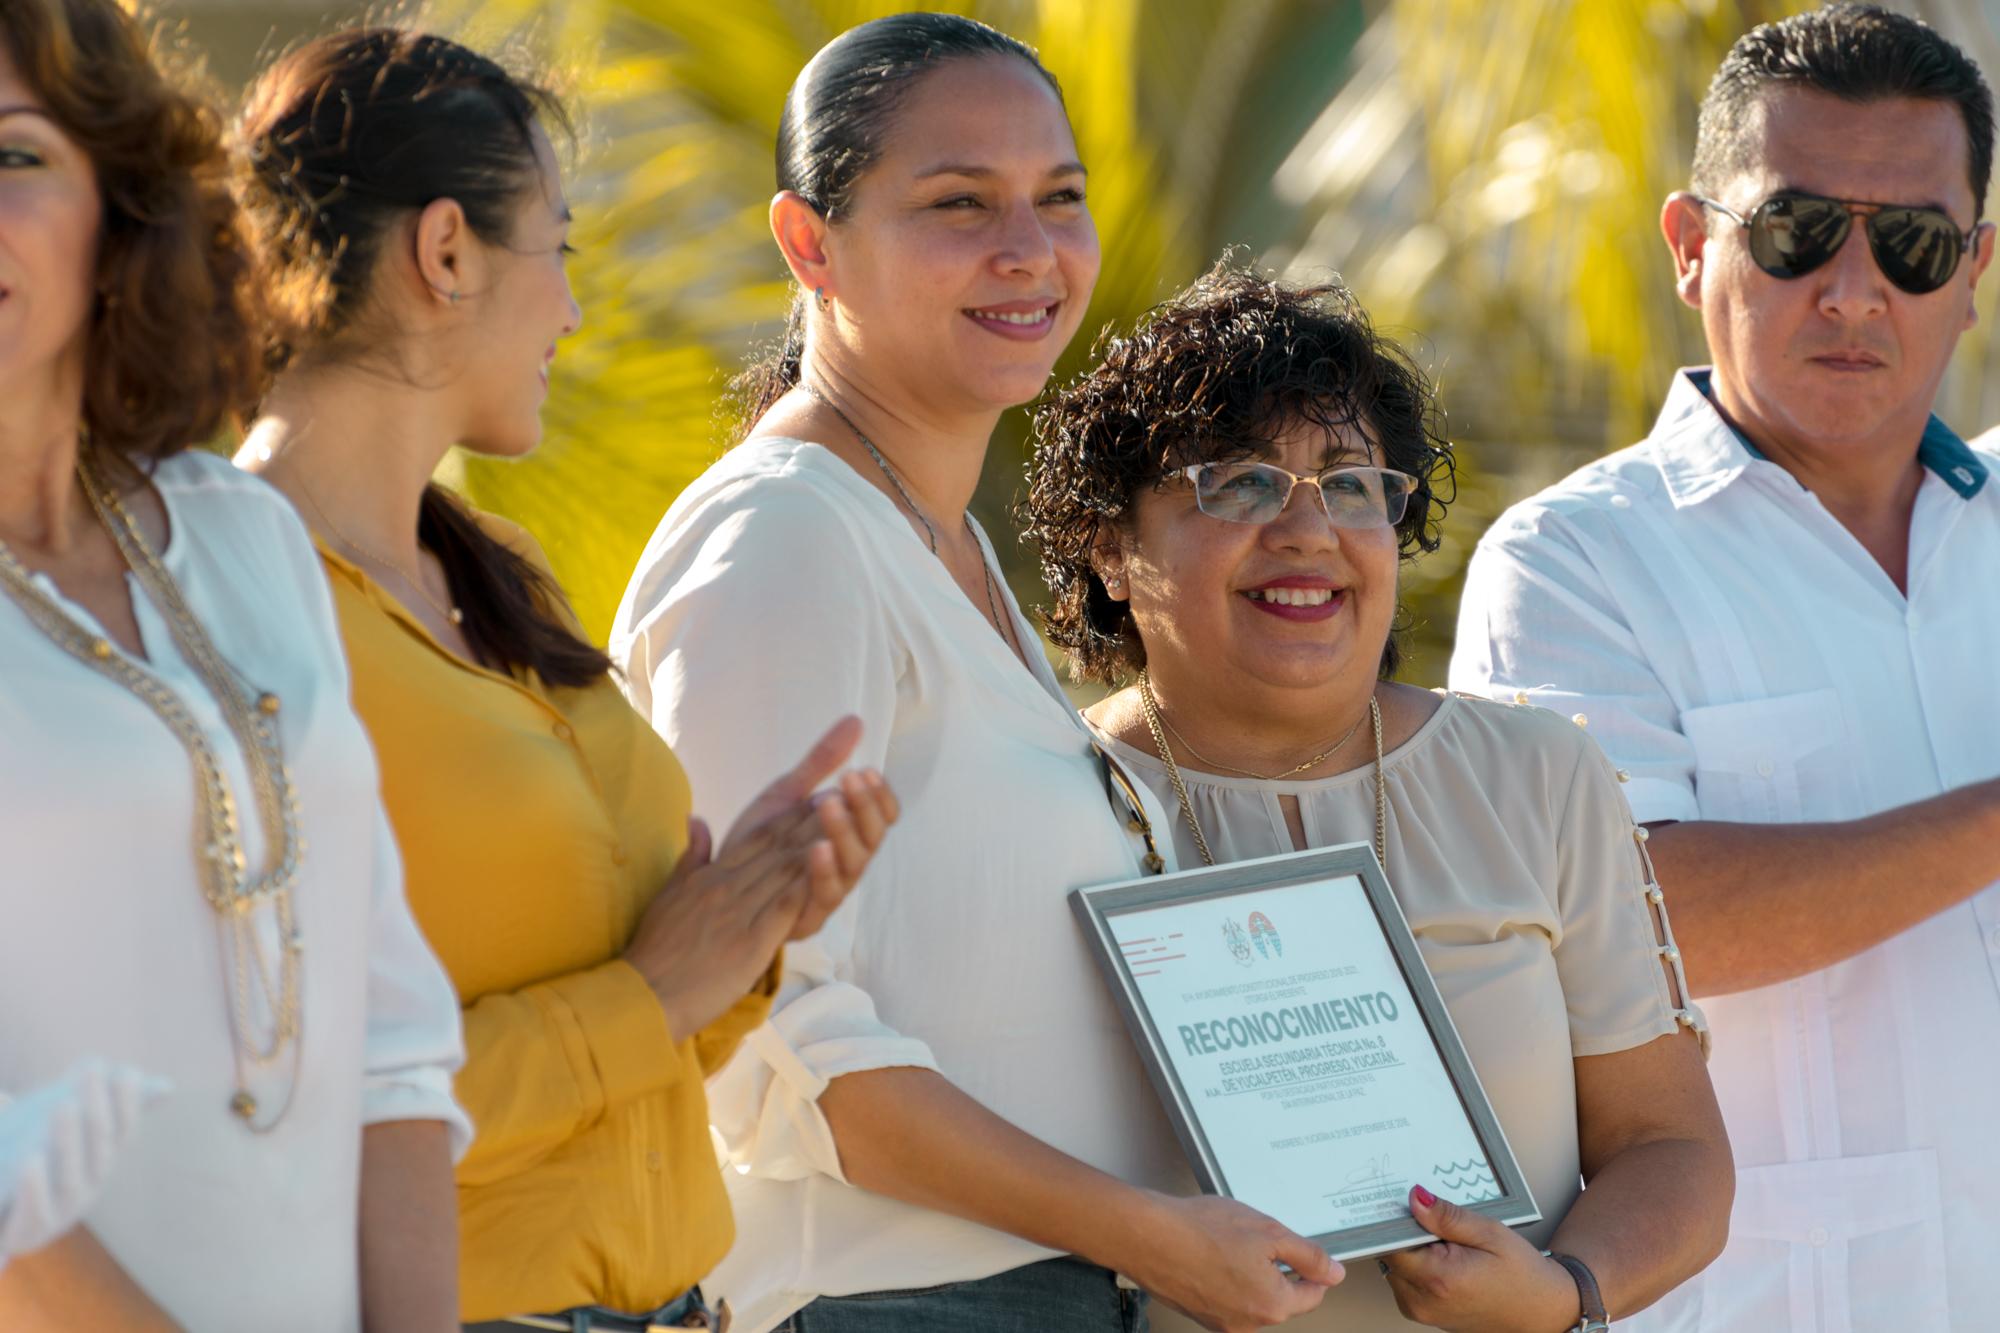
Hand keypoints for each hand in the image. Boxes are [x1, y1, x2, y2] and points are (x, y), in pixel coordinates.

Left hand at [0, 1061, 169, 1262]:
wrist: (6, 1222)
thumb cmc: (44, 1169)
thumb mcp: (73, 1133)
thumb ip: (107, 1105)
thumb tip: (167, 1085)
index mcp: (102, 1161)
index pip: (123, 1129)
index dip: (127, 1103)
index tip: (127, 1073)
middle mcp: (90, 1184)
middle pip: (99, 1146)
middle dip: (96, 1108)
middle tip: (91, 1070)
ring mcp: (63, 1210)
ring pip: (71, 1175)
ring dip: (69, 1140)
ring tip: (63, 1104)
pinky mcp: (30, 1231)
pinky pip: (36, 1210)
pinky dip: (35, 1187)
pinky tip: (30, 1161)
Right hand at [624, 716, 898, 1039]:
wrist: (643, 995)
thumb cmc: (656, 952)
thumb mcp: (669, 897)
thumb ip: (691, 858)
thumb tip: (696, 819)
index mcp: (711, 878)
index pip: (757, 839)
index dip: (789, 817)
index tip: (815, 798)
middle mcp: (726, 888)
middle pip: (776, 848)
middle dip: (811, 822)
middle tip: (841, 798)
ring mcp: (738, 914)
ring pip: (784, 871)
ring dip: (816, 845)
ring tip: (844, 823)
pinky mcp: (749, 943)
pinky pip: (782, 908)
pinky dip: (806, 885)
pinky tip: (828, 868)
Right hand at [1121, 1192, 1341, 1331]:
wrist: (1147, 1236)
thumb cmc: (1200, 1231)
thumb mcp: (1269, 1231)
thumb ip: (1308, 1255)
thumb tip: (1333, 1272)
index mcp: (1272, 1306)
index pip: (1312, 1294)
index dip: (1309, 1267)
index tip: (1298, 1251)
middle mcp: (1248, 1324)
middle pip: (1280, 1298)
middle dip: (1274, 1268)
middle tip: (1252, 1239)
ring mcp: (1221, 1323)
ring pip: (1252, 1297)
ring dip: (1247, 1273)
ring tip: (1225, 1243)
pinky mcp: (1200, 1314)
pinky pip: (1226, 1298)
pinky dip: (1224, 1278)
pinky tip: (1209, 1253)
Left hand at [1380, 1187, 1578, 1331]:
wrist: (1540, 1309)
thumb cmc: (1521, 1273)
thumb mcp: (1488, 1232)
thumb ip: (1446, 1216)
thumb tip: (1414, 1198)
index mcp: (1437, 1278)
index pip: (1388, 1241)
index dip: (1395, 1220)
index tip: (1408, 1205)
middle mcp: (1422, 1301)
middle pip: (1389, 1253)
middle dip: (1406, 1234)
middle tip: (1438, 1226)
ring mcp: (1420, 1311)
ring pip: (1394, 1266)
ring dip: (1412, 1251)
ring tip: (1448, 1246)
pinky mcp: (1422, 1314)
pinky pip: (1404, 1281)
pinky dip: (1418, 1266)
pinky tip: (1445, 1260)